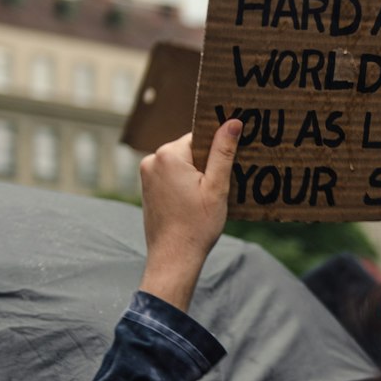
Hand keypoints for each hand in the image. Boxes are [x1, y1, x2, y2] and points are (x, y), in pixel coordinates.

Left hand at [139, 120, 241, 310]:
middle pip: (189, 150)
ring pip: (181, 164)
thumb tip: (233, 122)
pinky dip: (185, 185)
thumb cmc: (197, 225)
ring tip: (206, 199)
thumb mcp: (217, 187)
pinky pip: (171, 176)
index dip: (216, 151)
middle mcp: (152, 160)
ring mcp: (147, 175)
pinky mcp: (147, 188)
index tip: (228, 166)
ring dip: (196, 176)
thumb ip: (223, 152)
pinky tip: (194, 204)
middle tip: (219, 187)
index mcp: (169, 155)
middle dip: (206, 165)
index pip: (199, 137)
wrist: (173, 258)